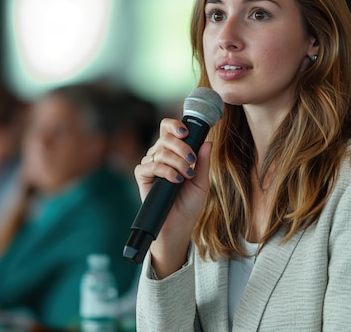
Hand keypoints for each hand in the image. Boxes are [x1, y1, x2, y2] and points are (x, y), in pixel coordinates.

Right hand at [134, 118, 211, 276]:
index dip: (175, 125)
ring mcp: (150, 165)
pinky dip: (165, 171)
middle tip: (191, 160)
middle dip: (181, 146)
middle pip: (165, 137)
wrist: (179, 224)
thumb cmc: (189, 203)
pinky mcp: (142, 176)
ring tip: (186, 176)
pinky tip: (175, 180)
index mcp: (173, 152)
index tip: (186, 132)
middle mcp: (160, 155)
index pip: (168, 129)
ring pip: (160, 151)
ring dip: (177, 162)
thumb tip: (207, 142)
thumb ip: (203, 162)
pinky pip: (150, 165)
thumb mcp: (201, 181)